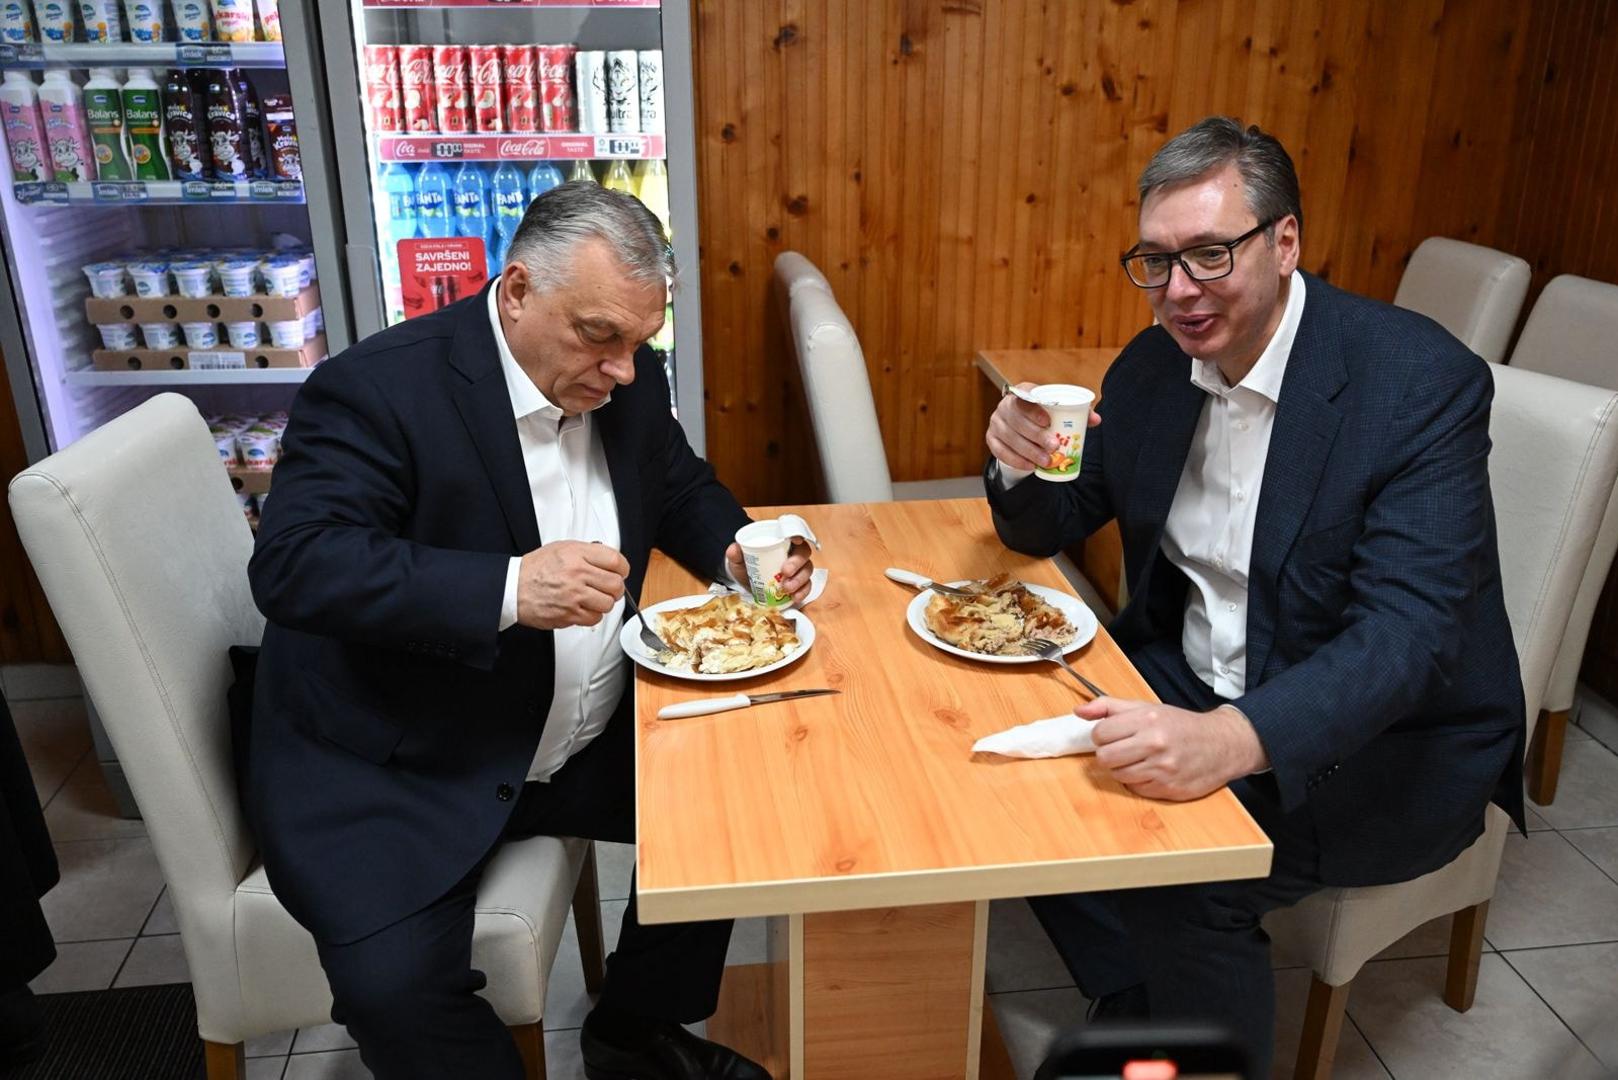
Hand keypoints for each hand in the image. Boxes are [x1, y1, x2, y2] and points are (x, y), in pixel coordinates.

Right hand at [516, 540, 627, 629]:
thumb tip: (608, 561)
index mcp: (577, 554)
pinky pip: (595, 618)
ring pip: (608, 603)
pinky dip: (593, 615)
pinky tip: (584, 607)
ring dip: (604, 602)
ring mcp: (574, 596)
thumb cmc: (535, 569)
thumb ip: (587, 552)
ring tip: (594, 598)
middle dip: (615, 588)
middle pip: (616, 584)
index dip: (622, 568)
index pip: (615, 561)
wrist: (513, 588)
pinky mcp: (570, 614)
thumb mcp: (561, 548)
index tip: (620, 572)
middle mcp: (577, 574)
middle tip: (609, 588)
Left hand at [725, 539, 814, 602]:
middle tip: (785, 572)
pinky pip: (806, 587)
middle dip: (797, 563)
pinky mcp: (799, 585)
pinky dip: (803, 592)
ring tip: (786, 588)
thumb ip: (736, 553)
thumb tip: (734, 549)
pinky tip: (795, 597)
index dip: (798, 536)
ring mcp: (798, 569)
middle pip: (803, 554)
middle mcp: (793, 554)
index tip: (795, 541)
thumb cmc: (748, 566)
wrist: (747, 583)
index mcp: (781, 542)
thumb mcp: (739, 559)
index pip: (794, 535)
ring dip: (799, 579)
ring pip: (807, 571)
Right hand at [985, 382, 1101, 471]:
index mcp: (1021, 393)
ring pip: (1009, 437)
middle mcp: (1005, 406)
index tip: (1048, 422)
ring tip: (1046, 461)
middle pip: (1016, 420)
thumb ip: (1078, 413)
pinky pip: (1000, 451)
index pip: (1024, 398)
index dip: (1034, 410)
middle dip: (1035, 435)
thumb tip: (1096, 420)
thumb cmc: (1045, 416)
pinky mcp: (991, 438)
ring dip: (1028, 451)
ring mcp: (996, 422)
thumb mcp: (1060, 411)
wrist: (1022, 426)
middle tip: (1054, 446)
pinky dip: (1015, 460)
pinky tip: (1030, 466)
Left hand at [1085, 698, 1267, 800]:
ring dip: (1122, 769)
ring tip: (1138, 759)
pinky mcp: (1168, 789)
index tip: (1112, 735)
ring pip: (1118, 775)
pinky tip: (1151, 771)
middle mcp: (1154, 743)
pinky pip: (1135, 789)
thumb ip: (1110, 707)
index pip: (1100, 733)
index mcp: (1147, 720)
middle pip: (1104, 758)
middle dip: (1108, 754)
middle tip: (1122, 749)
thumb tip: (1079, 711)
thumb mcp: (1147, 708)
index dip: (1102, 735)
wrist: (1222, 745)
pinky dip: (1138, 782)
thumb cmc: (1181, 725)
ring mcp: (1162, 768)